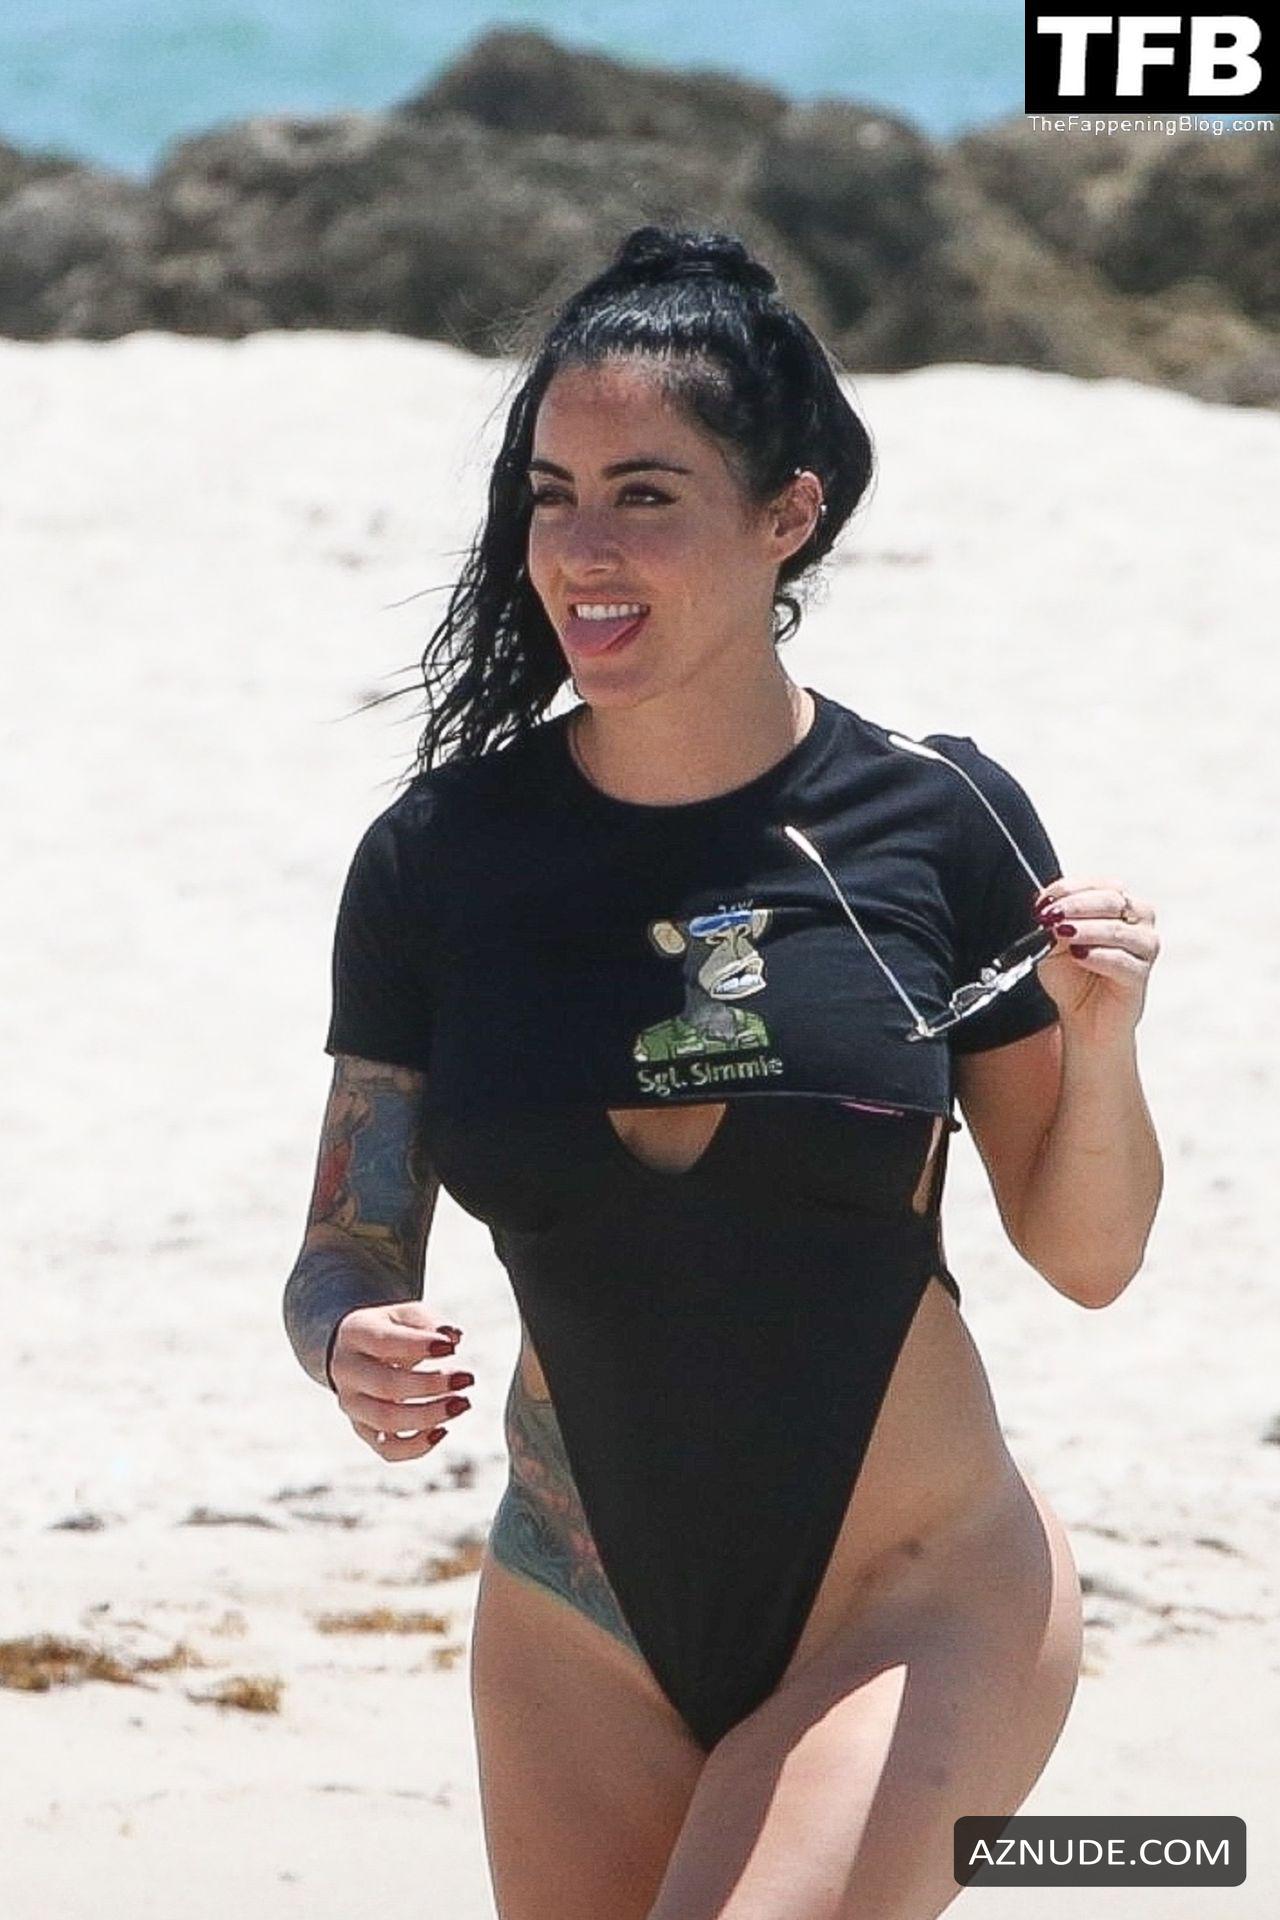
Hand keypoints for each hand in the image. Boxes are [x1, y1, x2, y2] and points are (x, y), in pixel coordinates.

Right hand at [329, 1301, 472, 1460]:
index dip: (419, 1346)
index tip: (451, 1348)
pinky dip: (416, 1446)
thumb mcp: (406, 1315)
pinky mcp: (364, 1430)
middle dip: (431, 1385)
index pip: (384, 1342)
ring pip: (386, 1421)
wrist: (357, 1352)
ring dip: (429, 1416)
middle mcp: (347, 1372)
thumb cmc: (390, 1330)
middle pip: (385, 1386)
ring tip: (463, 1403)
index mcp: (355, 1335)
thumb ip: (429, 1322)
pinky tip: (443, 1430)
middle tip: (467, 1378)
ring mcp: (353, 1405)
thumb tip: (453, 1337)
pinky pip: (388, 1449)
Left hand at [1033, 878, 1159, 1046]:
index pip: (1102, 885)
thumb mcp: (1054, 944)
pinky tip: (1079, 955)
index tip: (1045, 900)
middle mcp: (1139, 922)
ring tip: (1061, 934)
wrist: (1083, 1018)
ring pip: (1118, 930)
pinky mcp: (1141, 977)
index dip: (1071, 888)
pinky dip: (1098, 955)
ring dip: (1086, 929)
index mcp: (1121, 906)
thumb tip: (1046, 904)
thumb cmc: (1072, 976)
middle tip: (1051, 915)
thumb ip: (1054, 923)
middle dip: (1076, 905)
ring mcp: (1144, 949)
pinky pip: (1122, 961)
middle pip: (1113, 901)